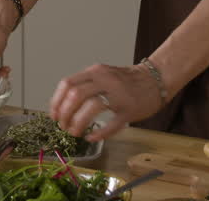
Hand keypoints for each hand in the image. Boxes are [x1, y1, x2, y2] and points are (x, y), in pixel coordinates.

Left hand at [50, 62, 164, 142]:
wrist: (155, 80)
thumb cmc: (126, 81)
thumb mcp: (103, 75)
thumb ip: (86, 85)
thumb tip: (64, 105)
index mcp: (95, 72)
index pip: (68, 84)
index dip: (56, 101)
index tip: (53, 115)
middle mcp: (105, 80)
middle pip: (76, 95)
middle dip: (65, 113)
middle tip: (63, 126)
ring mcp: (118, 95)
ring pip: (92, 106)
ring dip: (78, 122)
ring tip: (74, 132)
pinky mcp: (130, 110)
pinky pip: (112, 124)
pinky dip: (99, 133)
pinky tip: (91, 137)